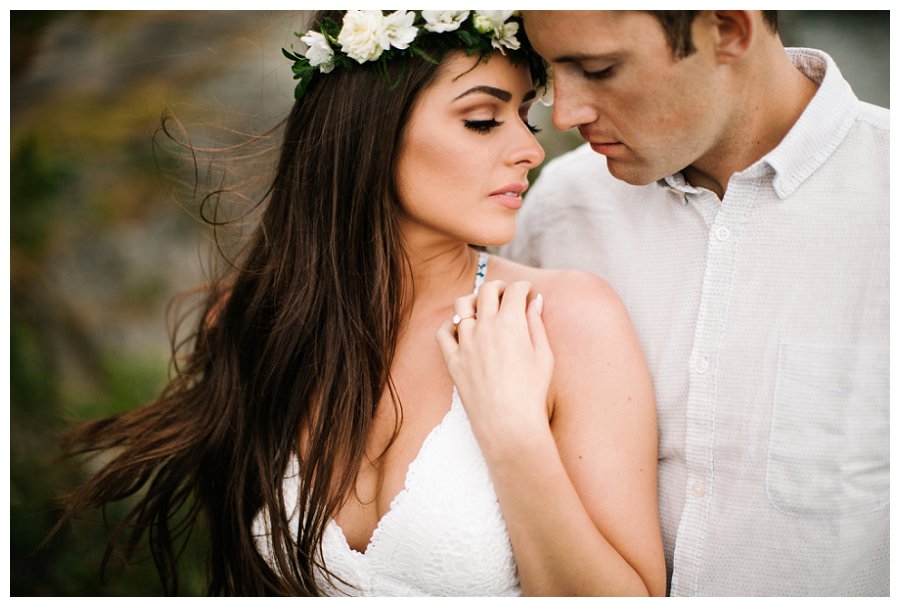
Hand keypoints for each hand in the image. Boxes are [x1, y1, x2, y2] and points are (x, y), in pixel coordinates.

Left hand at [436, 280, 553, 449]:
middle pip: (487, 291)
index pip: (514, 291)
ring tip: (482, 306)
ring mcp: (465, 343)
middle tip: (506, 292)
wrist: (508, 423)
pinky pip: (443, 332)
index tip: (526, 291)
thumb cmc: (532, 392)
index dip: (522, 287)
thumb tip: (535, 301)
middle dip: (499, 286)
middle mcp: (485, 327)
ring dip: (474, 300)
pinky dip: (451, 324)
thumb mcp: (544, 355)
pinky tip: (461, 327)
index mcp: (511, 323)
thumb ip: (537, 324)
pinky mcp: (453, 360)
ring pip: (463, 306)